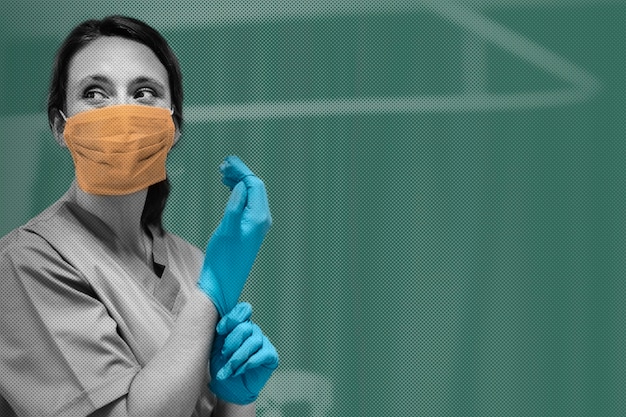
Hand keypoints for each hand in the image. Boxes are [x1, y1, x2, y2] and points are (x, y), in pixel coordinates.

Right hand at [197, 156, 271, 315]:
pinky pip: (247, 204)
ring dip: (239, 182)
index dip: (241, 171)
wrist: (222, 282)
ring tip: (223, 173)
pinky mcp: (250, 230)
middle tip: (223, 165)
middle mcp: (262, 220)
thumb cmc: (223, 258)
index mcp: (258, 218)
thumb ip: (235, 206)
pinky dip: (238, 193)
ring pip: (251, 195)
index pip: (254, 185)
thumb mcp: (226, 229)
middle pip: (255, 188)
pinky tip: (229, 189)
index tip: (227, 162)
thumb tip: (241, 186)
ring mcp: (257, 225)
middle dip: (240, 174)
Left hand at [209, 302, 278, 404]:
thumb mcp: (216, 345)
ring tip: (228, 369)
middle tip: (224, 355)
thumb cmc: (221, 364)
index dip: (232, 319)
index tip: (219, 331)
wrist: (228, 388)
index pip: (243, 310)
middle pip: (246, 327)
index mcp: (241, 324)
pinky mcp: (271, 356)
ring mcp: (264, 342)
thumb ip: (221, 331)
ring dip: (237, 357)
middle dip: (231, 343)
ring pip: (253, 341)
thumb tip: (219, 319)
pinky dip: (248, 363)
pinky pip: (263, 354)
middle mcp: (254, 330)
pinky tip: (239, 371)